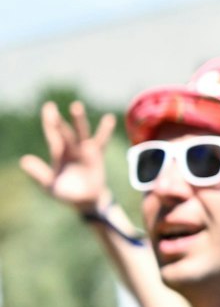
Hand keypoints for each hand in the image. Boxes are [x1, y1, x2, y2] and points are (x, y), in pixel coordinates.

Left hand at [19, 101, 114, 216]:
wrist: (86, 200)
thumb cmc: (66, 192)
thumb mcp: (50, 185)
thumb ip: (38, 173)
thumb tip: (23, 160)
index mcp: (59, 154)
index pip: (53, 136)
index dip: (49, 123)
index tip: (48, 108)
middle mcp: (71, 149)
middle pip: (64, 132)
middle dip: (58, 121)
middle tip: (50, 107)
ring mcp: (85, 151)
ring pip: (81, 133)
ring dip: (78, 120)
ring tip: (75, 106)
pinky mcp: (97, 155)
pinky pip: (101, 141)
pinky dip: (105, 130)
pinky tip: (109, 118)